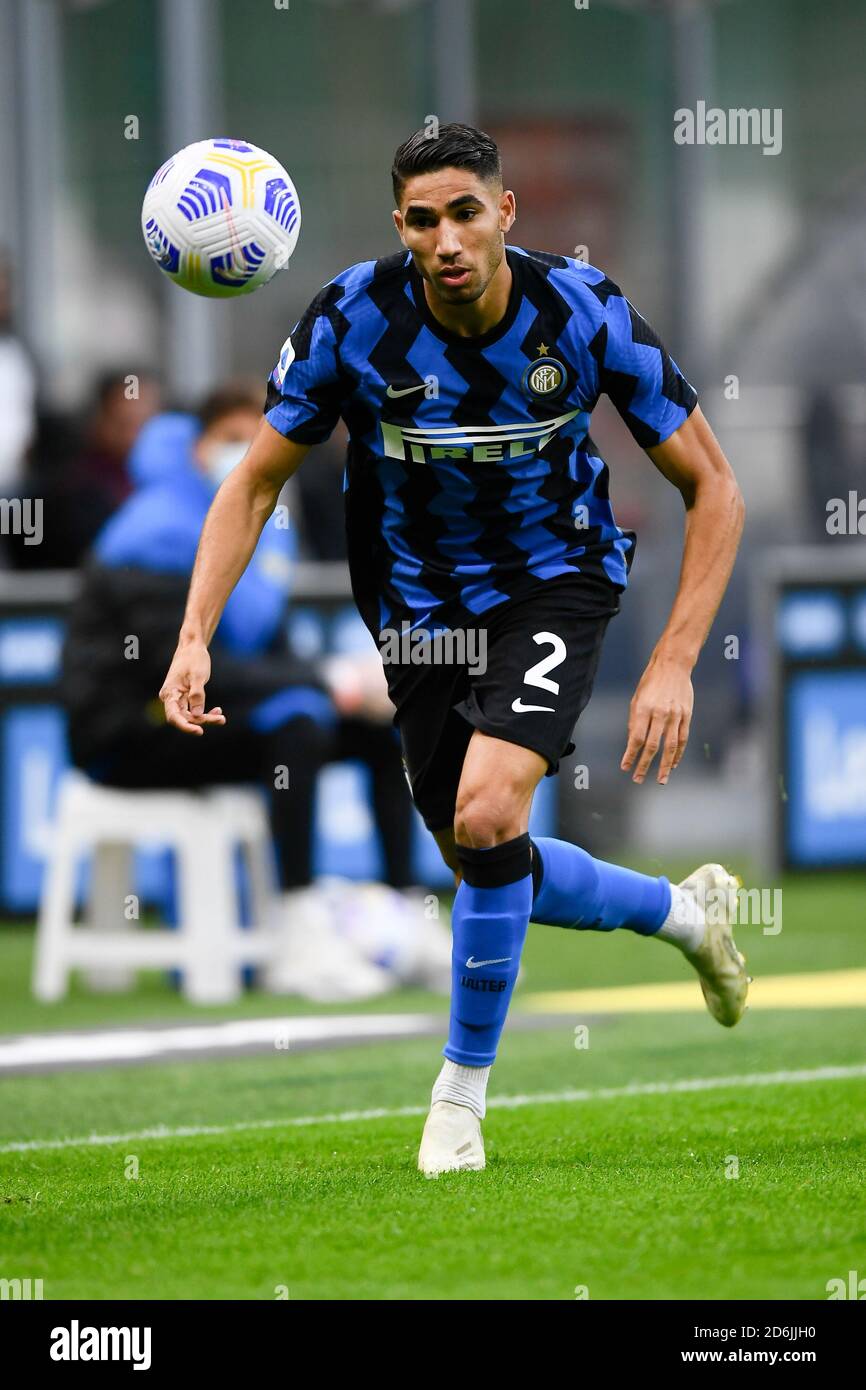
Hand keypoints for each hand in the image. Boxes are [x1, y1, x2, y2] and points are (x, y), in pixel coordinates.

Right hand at [159, 639, 225, 735]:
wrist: (192, 646)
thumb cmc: (193, 658)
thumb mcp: (198, 676)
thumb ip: (197, 695)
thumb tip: (197, 715)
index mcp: (169, 693)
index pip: (174, 716)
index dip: (185, 726)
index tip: (199, 731)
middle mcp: (171, 698)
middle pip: (184, 717)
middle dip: (202, 721)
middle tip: (220, 719)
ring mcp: (178, 699)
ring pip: (191, 715)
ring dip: (206, 718)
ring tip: (221, 717)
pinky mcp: (185, 698)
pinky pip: (194, 710)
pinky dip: (205, 712)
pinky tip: (217, 711)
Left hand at [621, 652, 692, 783]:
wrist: (674, 666)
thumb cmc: (651, 682)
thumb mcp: (637, 698)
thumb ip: (635, 721)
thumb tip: (633, 743)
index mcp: (644, 709)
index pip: (636, 738)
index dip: (630, 755)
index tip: (625, 767)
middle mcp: (660, 714)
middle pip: (652, 746)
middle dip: (644, 765)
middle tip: (638, 779)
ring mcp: (675, 716)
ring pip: (670, 746)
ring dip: (665, 766)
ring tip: (660, 780)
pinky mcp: (687, 716)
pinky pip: (683, 739)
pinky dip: (678, 754)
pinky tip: (673, 764)